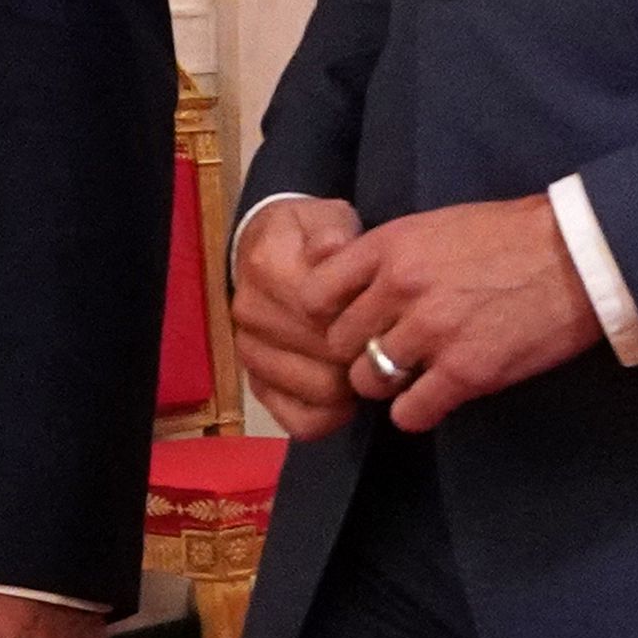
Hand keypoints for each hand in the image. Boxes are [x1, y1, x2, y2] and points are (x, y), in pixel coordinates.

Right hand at [233, 195, 367, 440]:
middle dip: (363, 354)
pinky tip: (346, 399)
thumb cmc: (309, 236)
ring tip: (368, 366)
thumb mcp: (325, 217)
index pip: (322, 310)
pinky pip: (298, 420)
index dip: (363, 319)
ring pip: (317, 391)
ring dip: (352, 385)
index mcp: (267, 267)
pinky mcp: (255, 386)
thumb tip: (332, 248)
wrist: (268, 252)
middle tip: (388, 347)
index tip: (388, 316)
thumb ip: (333, 231)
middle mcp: (250, 312)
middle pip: (326, 354)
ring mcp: (249, 352)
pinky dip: (329, 416)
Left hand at [309, 195, 603, 432]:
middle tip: (385, 353)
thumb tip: (359, 291)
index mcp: (391, 245)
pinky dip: (417, 412)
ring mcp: (432, 332)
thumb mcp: (437, 226)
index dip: (328, 315)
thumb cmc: (513, 236)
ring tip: (413, 376)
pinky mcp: (465, 372)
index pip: (317, 293)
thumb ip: (393, 256)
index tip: (349, 321)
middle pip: (340, 342)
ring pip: (368, 381)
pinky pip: (410, 413)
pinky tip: (434, 399)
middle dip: (358, 351)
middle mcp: (401, 287)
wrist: (580, 255)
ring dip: (387, 384)